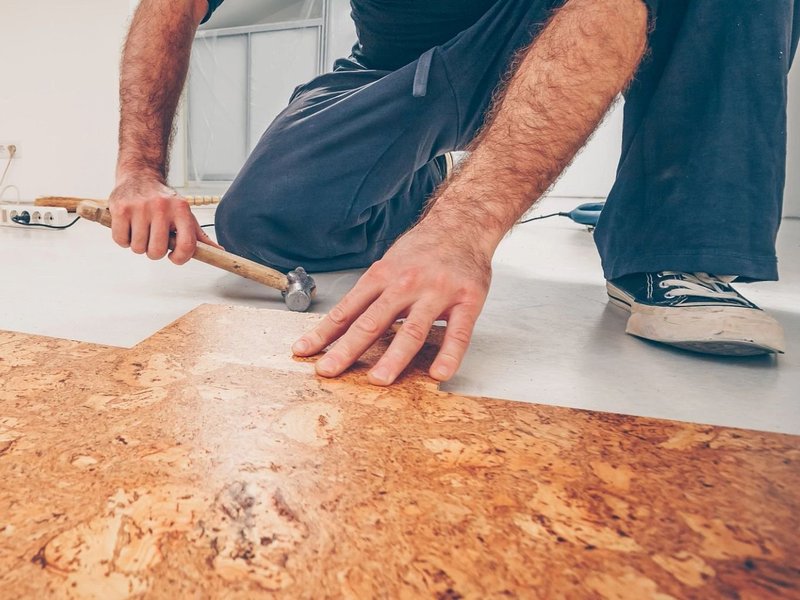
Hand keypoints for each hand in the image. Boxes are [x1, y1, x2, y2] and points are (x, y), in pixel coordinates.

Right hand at [108, 175, 221, 264]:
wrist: (140, 175)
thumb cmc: (165, 201)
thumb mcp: (185, 214)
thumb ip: (199, 236)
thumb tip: (219, 252)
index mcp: (181, 210)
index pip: (187, 245)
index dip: (180, 258)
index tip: (174, 257)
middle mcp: (162, 207)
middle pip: (157, 251)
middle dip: (154, 252)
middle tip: (153, 240)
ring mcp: (140, 207)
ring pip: (137, 248)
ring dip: (138, 245)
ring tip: (141, 231)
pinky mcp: (121, 208)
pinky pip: (120, 240)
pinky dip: (124, 240)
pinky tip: (129, 228)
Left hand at [292, 220, 491, 384]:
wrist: (462, 223)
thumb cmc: (422, 249)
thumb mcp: (388, 264)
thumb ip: (370, 295)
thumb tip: (341, 326)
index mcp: (381, 276)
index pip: (347, 310)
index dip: (323, 332)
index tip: (303, 351)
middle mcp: (405, 284)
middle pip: (372, 322)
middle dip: (347, 348)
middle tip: (329, 370)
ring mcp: (437, 292)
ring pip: (412, 330)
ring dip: (394, 357)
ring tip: (378, 379)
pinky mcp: (467, 300)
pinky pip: (458, 333)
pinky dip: (449, 355)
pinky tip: (439, 374)